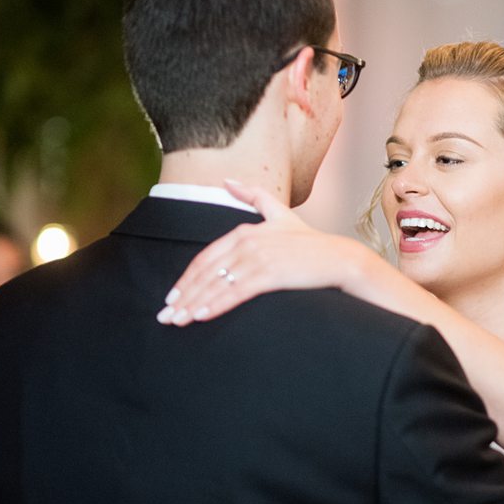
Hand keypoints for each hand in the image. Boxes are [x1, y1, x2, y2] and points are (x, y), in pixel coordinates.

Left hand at [157, 179, 372, 325]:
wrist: (339, 258)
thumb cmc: (310, 241)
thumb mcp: (279, 214)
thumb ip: (253, 196)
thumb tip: (227, 181)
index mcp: (244, 231)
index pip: (205, 258)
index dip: (186, 279)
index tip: (172, 297)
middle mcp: (247, 243)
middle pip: (205, 273)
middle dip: (183, 296)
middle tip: (165, 316)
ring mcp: (258, 258)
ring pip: (216, 284)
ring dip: (193, 305)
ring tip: (177, 322)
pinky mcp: (270, 274)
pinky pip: (235, 293)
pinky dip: (215, 305)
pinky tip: (201, 317)